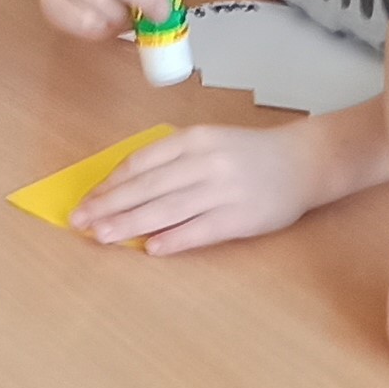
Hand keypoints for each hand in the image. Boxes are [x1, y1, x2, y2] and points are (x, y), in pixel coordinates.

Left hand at [75, 123, 323, 254]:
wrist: (306, 162)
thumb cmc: (249, 154)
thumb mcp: (209, 142)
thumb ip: (172, 160)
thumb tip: (126, 188)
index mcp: (195, 139)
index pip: (142, 163)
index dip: (111, 184)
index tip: (89, 200)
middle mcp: (206, 162)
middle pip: (148, 187)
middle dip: (110, 206)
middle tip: (82, 222)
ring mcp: (224, 190)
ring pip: (167, 209)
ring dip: (131, 224)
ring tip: (103, 236)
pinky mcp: (240, 217)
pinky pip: (200, 230)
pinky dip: (174, 239)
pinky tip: (151, 248)